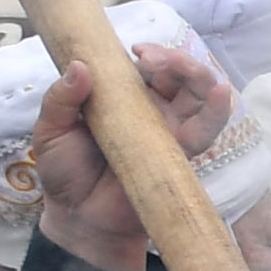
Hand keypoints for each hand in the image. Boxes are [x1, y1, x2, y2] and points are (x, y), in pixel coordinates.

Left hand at [27, 44, 234, 270]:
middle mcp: (152, 111)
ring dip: (199, 77)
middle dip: (176, 61)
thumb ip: (60, 99)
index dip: (151, 54)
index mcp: (122, 97)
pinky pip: (205, 131)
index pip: (146, 66)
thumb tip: (79, 67)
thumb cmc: (64, 172)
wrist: (77, 218)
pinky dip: (216, 111)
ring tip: (192, 73)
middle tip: (153, 61)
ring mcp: (169, 133)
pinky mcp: (181, 156)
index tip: (137, 52)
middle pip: (179, 75)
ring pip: (198, 96)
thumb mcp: (50, 129)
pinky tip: (220, 94)